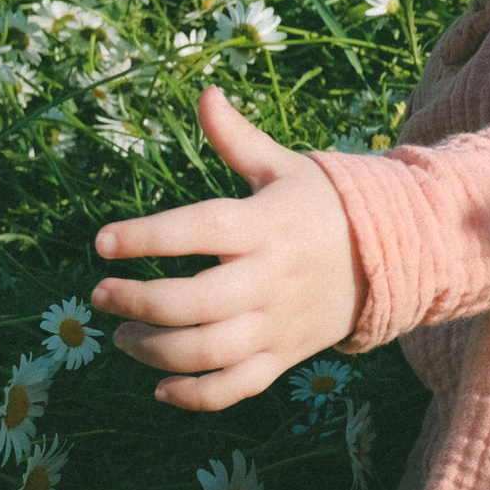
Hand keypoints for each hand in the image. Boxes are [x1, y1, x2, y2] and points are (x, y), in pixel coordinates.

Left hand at [93, 86, 358, 410]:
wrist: (389, 257)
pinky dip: (196, 396)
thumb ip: (237, 139)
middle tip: (100, 295)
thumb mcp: (282, 167)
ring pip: (209, 351)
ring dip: (154, 350)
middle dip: (138, 301)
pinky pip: (237, 387)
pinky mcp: (284, 355)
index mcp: (266, 224)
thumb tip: (204, 93)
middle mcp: (270, 277)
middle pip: (195, 302)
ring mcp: (278, 322)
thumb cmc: (318, 206)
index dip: (147, 236)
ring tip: (122, 335)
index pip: (199, 229)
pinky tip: (160, 388)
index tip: (103, 242)